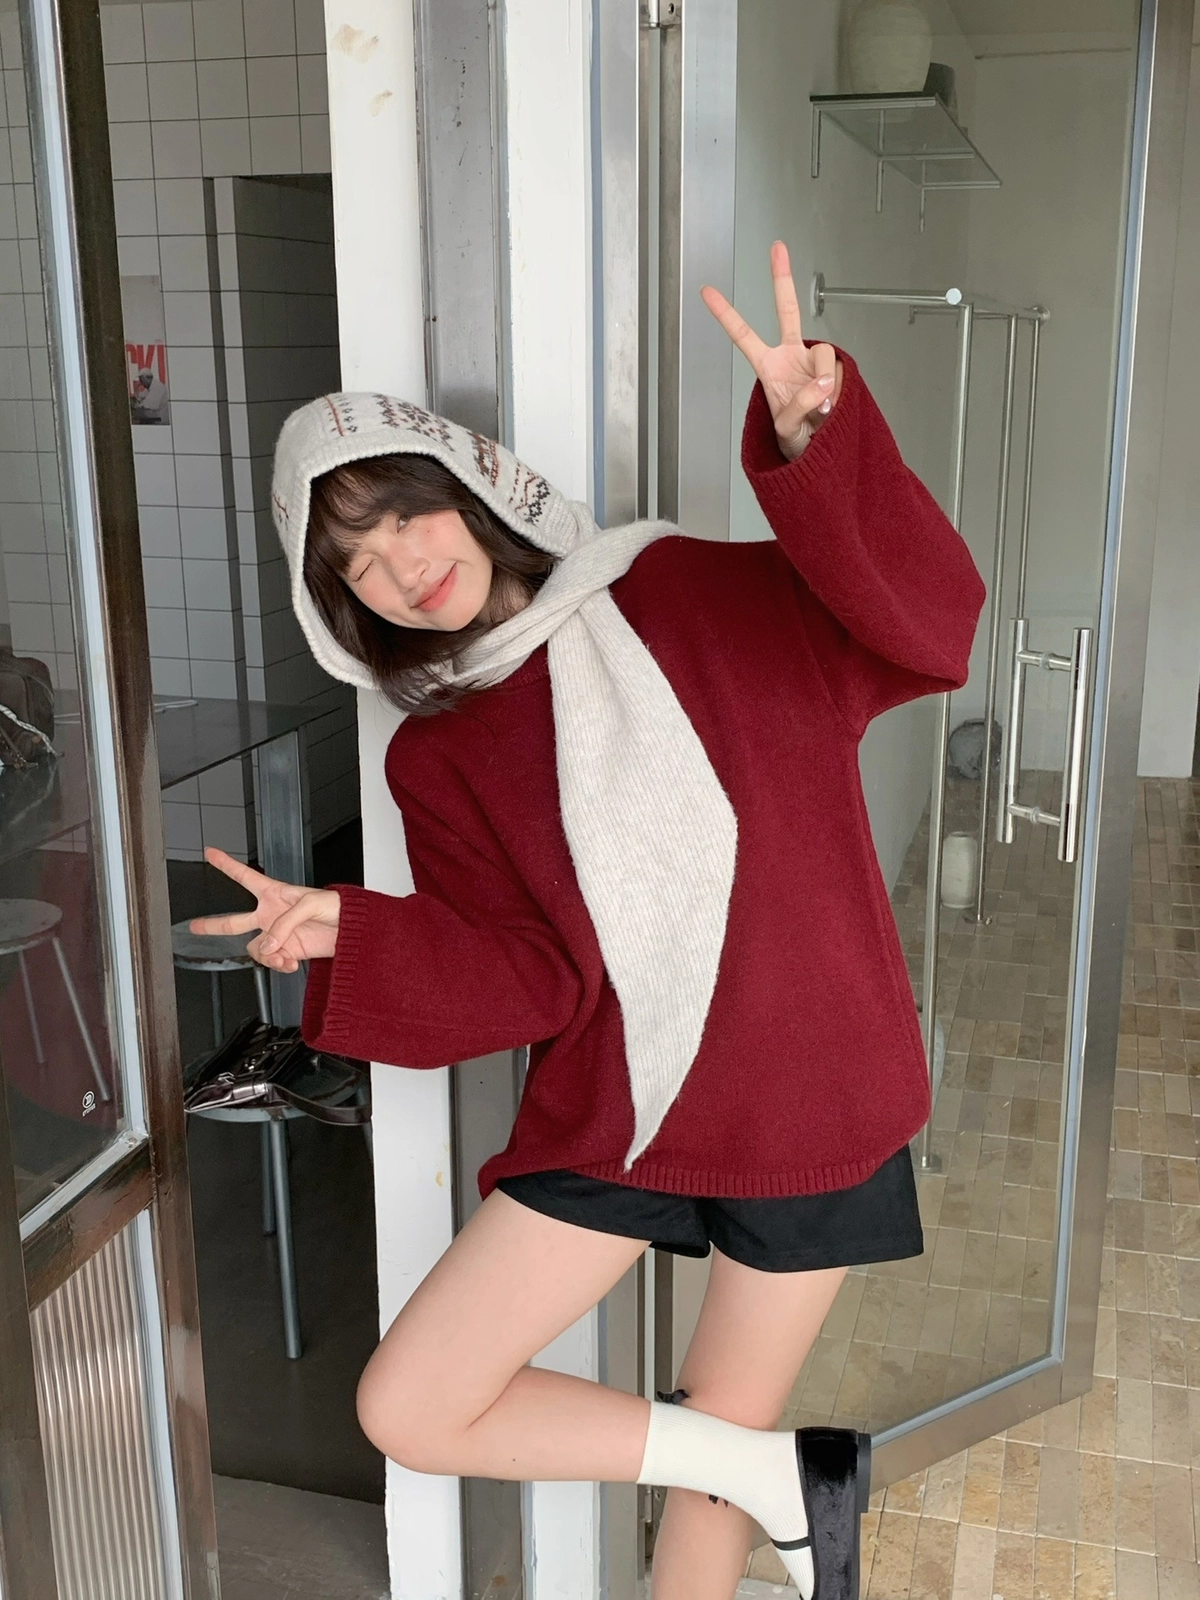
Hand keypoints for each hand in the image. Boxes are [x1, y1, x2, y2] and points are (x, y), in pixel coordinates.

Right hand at [189, 846, 340, 972]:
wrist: (354, 930)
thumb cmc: (338, 906)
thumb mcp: (309, 904)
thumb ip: (284, 924)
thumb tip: (267, 944)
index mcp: (275, 893)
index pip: (245, 877)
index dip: (227, 865)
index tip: (211, 854)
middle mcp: (272, 915)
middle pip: (234, 921)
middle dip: (212, 925)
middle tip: (195, 926)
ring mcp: (279, 935)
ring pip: (255, 948)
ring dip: (266, 956)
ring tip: (282, 957)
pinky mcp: (289, 951)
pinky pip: (272, 961)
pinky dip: (279, 965)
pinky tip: (290, 962)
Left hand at [701, 240, 842, 460]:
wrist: (820, 447)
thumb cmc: (797, 438)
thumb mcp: (786, 428)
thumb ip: (800, 404)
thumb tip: (822, 384)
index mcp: (768, 367)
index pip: (743, 335)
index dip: (725, 314)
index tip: (707, 291)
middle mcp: (791, 356)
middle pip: (787, 311)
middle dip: (782, 278)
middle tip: (777, 249)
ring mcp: (813, 361)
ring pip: (823, 354)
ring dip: (823, 380)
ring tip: (820, 407)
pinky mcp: (836, 370)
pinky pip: (839, 372)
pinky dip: (837, 389)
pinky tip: (831, 404)